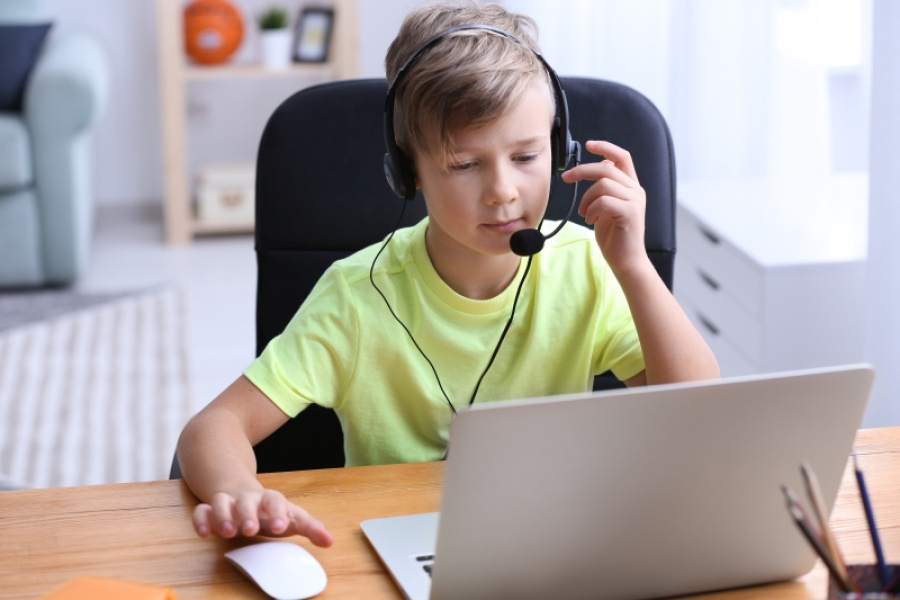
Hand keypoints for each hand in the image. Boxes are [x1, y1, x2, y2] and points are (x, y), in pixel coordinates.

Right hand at [192, 488, 333, 546]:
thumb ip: (310, 528)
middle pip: (246, 500)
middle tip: (250, 529)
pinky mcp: (210, 511)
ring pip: (221, 501)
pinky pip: (201, 511)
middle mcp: (247, 498)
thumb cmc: (271, 511)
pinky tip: (203, 533)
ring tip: (227, 532)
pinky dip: (200, 520)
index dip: (278, 512)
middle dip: (248, 514)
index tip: (281, 527)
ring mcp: (228, 502)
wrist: (243, 492)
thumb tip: (330, 540)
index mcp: (270, 499)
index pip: (275, 500)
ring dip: (223, 515)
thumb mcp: (291, 517)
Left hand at [562, 140, 647, 275]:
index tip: (588, 144)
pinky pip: (604, 201)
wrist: (625, 260)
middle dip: (582, 171)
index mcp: (631, 187)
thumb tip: (602, 166)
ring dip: (587, 198)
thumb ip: (607, 188)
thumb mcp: (607, 207)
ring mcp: (634, 201)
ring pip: (604, 184)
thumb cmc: (614, 236)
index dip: (606, 147)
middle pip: (607, 168)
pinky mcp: (629, 213)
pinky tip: (591, 220)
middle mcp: (636, 190)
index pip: (622, 157)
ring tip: (585, 213)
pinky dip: (592, 209)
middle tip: (566, 178)